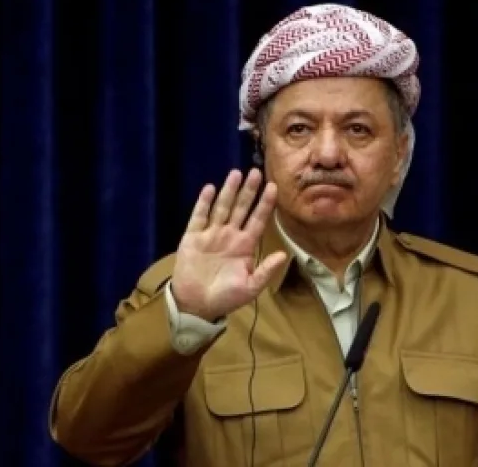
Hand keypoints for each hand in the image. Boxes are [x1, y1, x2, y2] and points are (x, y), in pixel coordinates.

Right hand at [170, 168, 288, 320]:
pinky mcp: (193, 237)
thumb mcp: (250, 287)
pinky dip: (204, 203)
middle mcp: (230, 235)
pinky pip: (199, 217)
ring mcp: (211, 235)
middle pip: (241, 208)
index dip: (265, 204)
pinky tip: (210, 188)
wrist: (197, 305)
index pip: (258, 220)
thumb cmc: (226, 297)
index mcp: (245, 245)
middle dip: (249, 191)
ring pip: (222, 208)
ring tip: (236, 173)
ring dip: (229, 191)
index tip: (273, 187)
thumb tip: (284, 255)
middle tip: (256, 172)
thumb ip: (266, 271)